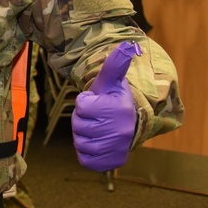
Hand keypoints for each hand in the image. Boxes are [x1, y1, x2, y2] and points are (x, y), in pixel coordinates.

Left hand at [71, 41, 139, 171]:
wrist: (128, 123)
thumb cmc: (112, 99)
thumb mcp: (110, 81)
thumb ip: (114, 64)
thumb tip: (127, 45)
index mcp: (118, 108)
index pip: (82, 106)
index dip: (85, 103)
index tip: (96, 102)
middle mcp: (120, 131)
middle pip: (79, 125)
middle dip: (82, 120)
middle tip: (96, 117)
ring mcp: (116, 148)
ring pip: (80, 142)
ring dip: (83, 136)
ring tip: (97, 129)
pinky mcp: (111, 163)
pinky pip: (85, 159)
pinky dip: (86, 152)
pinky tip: (97, 143)